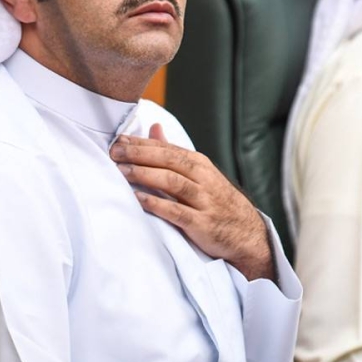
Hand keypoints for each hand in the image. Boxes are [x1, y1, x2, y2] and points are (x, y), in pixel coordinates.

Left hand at [110, 124, 274, 281]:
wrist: (247, 234)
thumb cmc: (217, 201)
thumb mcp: (199, 173)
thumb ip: (173, 152)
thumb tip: (154, 127)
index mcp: (199, 164)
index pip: (166, 148)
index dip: (141, 144)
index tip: (117, 141)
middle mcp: (202, 178)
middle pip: (168, 161)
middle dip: (139, 155)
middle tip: (114, 152)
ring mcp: (204, 201)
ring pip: (172, 182)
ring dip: (146, 175)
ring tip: (122, 172)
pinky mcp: (202, 224)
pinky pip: (178, 212)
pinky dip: (158, 204)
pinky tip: (140, 200)